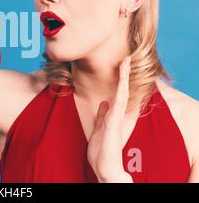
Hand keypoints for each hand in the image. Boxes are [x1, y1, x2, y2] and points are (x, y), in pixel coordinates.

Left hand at [87, 56, 132, 182]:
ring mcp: (116, 116)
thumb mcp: (98, 128)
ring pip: (122, 92)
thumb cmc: (102, 150)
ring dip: (123, 77)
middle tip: (126, 58)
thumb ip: (102, 116)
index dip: (118, 79)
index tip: (119, 66)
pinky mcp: (114, 120)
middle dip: (123, 74)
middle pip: (122, 89)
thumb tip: (103, 103)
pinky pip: (119, 101)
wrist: (105, 165)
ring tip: (125, 61)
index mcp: (112, 115)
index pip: (116, 93)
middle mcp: (116, 113)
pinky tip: (122, 80)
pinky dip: (121, 89)